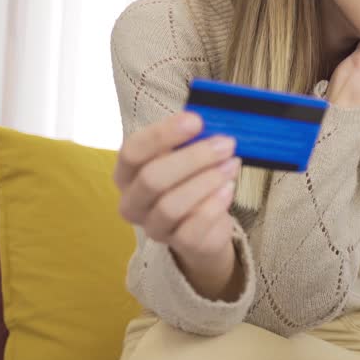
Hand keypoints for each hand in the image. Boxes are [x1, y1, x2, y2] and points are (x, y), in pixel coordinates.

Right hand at [113, 112, 242, 283]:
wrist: (205, 225)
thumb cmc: (191, 180)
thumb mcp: (187, 154)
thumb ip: (192, 137)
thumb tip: (213, 114)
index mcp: (127, 172)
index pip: (133, 150)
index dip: (163, 134)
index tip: (197, 120)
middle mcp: (132, 201)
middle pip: (153, 178)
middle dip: (194, 158)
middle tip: (226, 143)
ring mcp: (152, 226)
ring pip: (171, 205)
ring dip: (207, 181)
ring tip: (231, 165)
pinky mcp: (178, 245)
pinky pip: (193, 227)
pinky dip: (214, 205)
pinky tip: (228, 189)